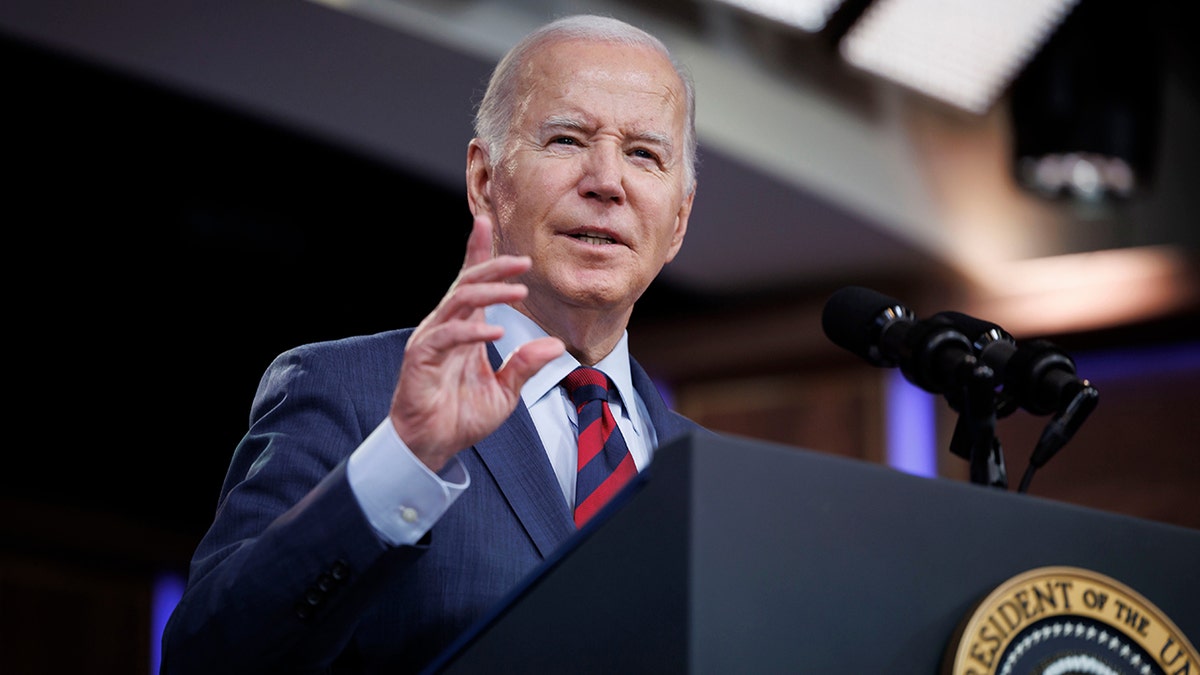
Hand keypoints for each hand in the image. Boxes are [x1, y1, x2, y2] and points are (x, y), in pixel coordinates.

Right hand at [389, 215, 564, 470]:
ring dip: (490, 293)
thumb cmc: (461, 418)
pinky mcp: (422, 359)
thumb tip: (555, 344)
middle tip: (524, 260)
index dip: (478, 252)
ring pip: (459, 302)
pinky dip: (473, 332)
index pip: (471, 282)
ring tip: (518, 289)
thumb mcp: (505, 392)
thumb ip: (525, 366)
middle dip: (493, 266)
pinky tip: (496, 331)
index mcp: (465, 329)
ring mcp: (432, 340)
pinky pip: (448, 336)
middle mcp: (446, 327)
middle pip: (467, 283)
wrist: (431, 447)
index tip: (486, 223)